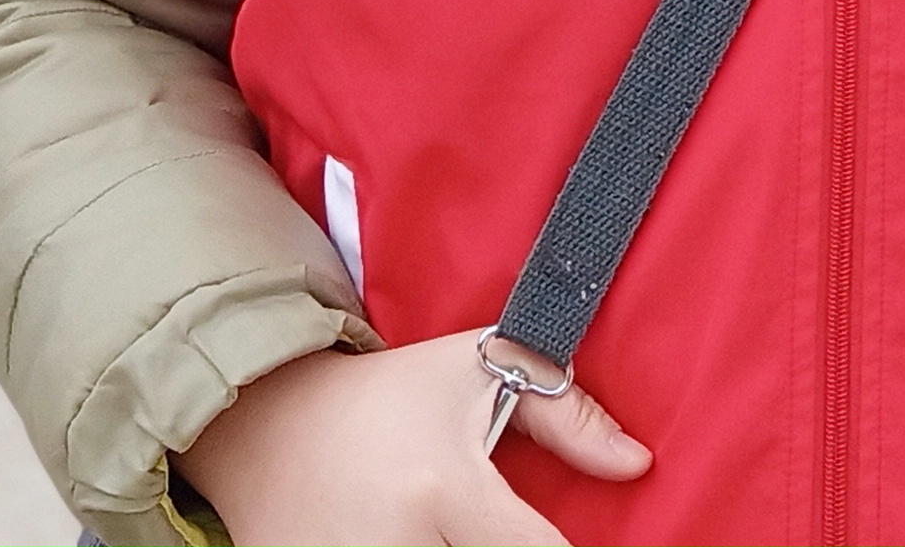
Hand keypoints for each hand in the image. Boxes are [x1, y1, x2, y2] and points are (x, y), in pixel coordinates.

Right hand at [179, 330, 649, 546]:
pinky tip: (414, 539)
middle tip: (481, 524)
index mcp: (444, 490)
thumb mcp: (478, 374)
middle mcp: (397, 546)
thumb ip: (566, 412)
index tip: (564, 542)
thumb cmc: (391, 396)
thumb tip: (638, 464)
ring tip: (444, 529)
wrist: (267, 422)